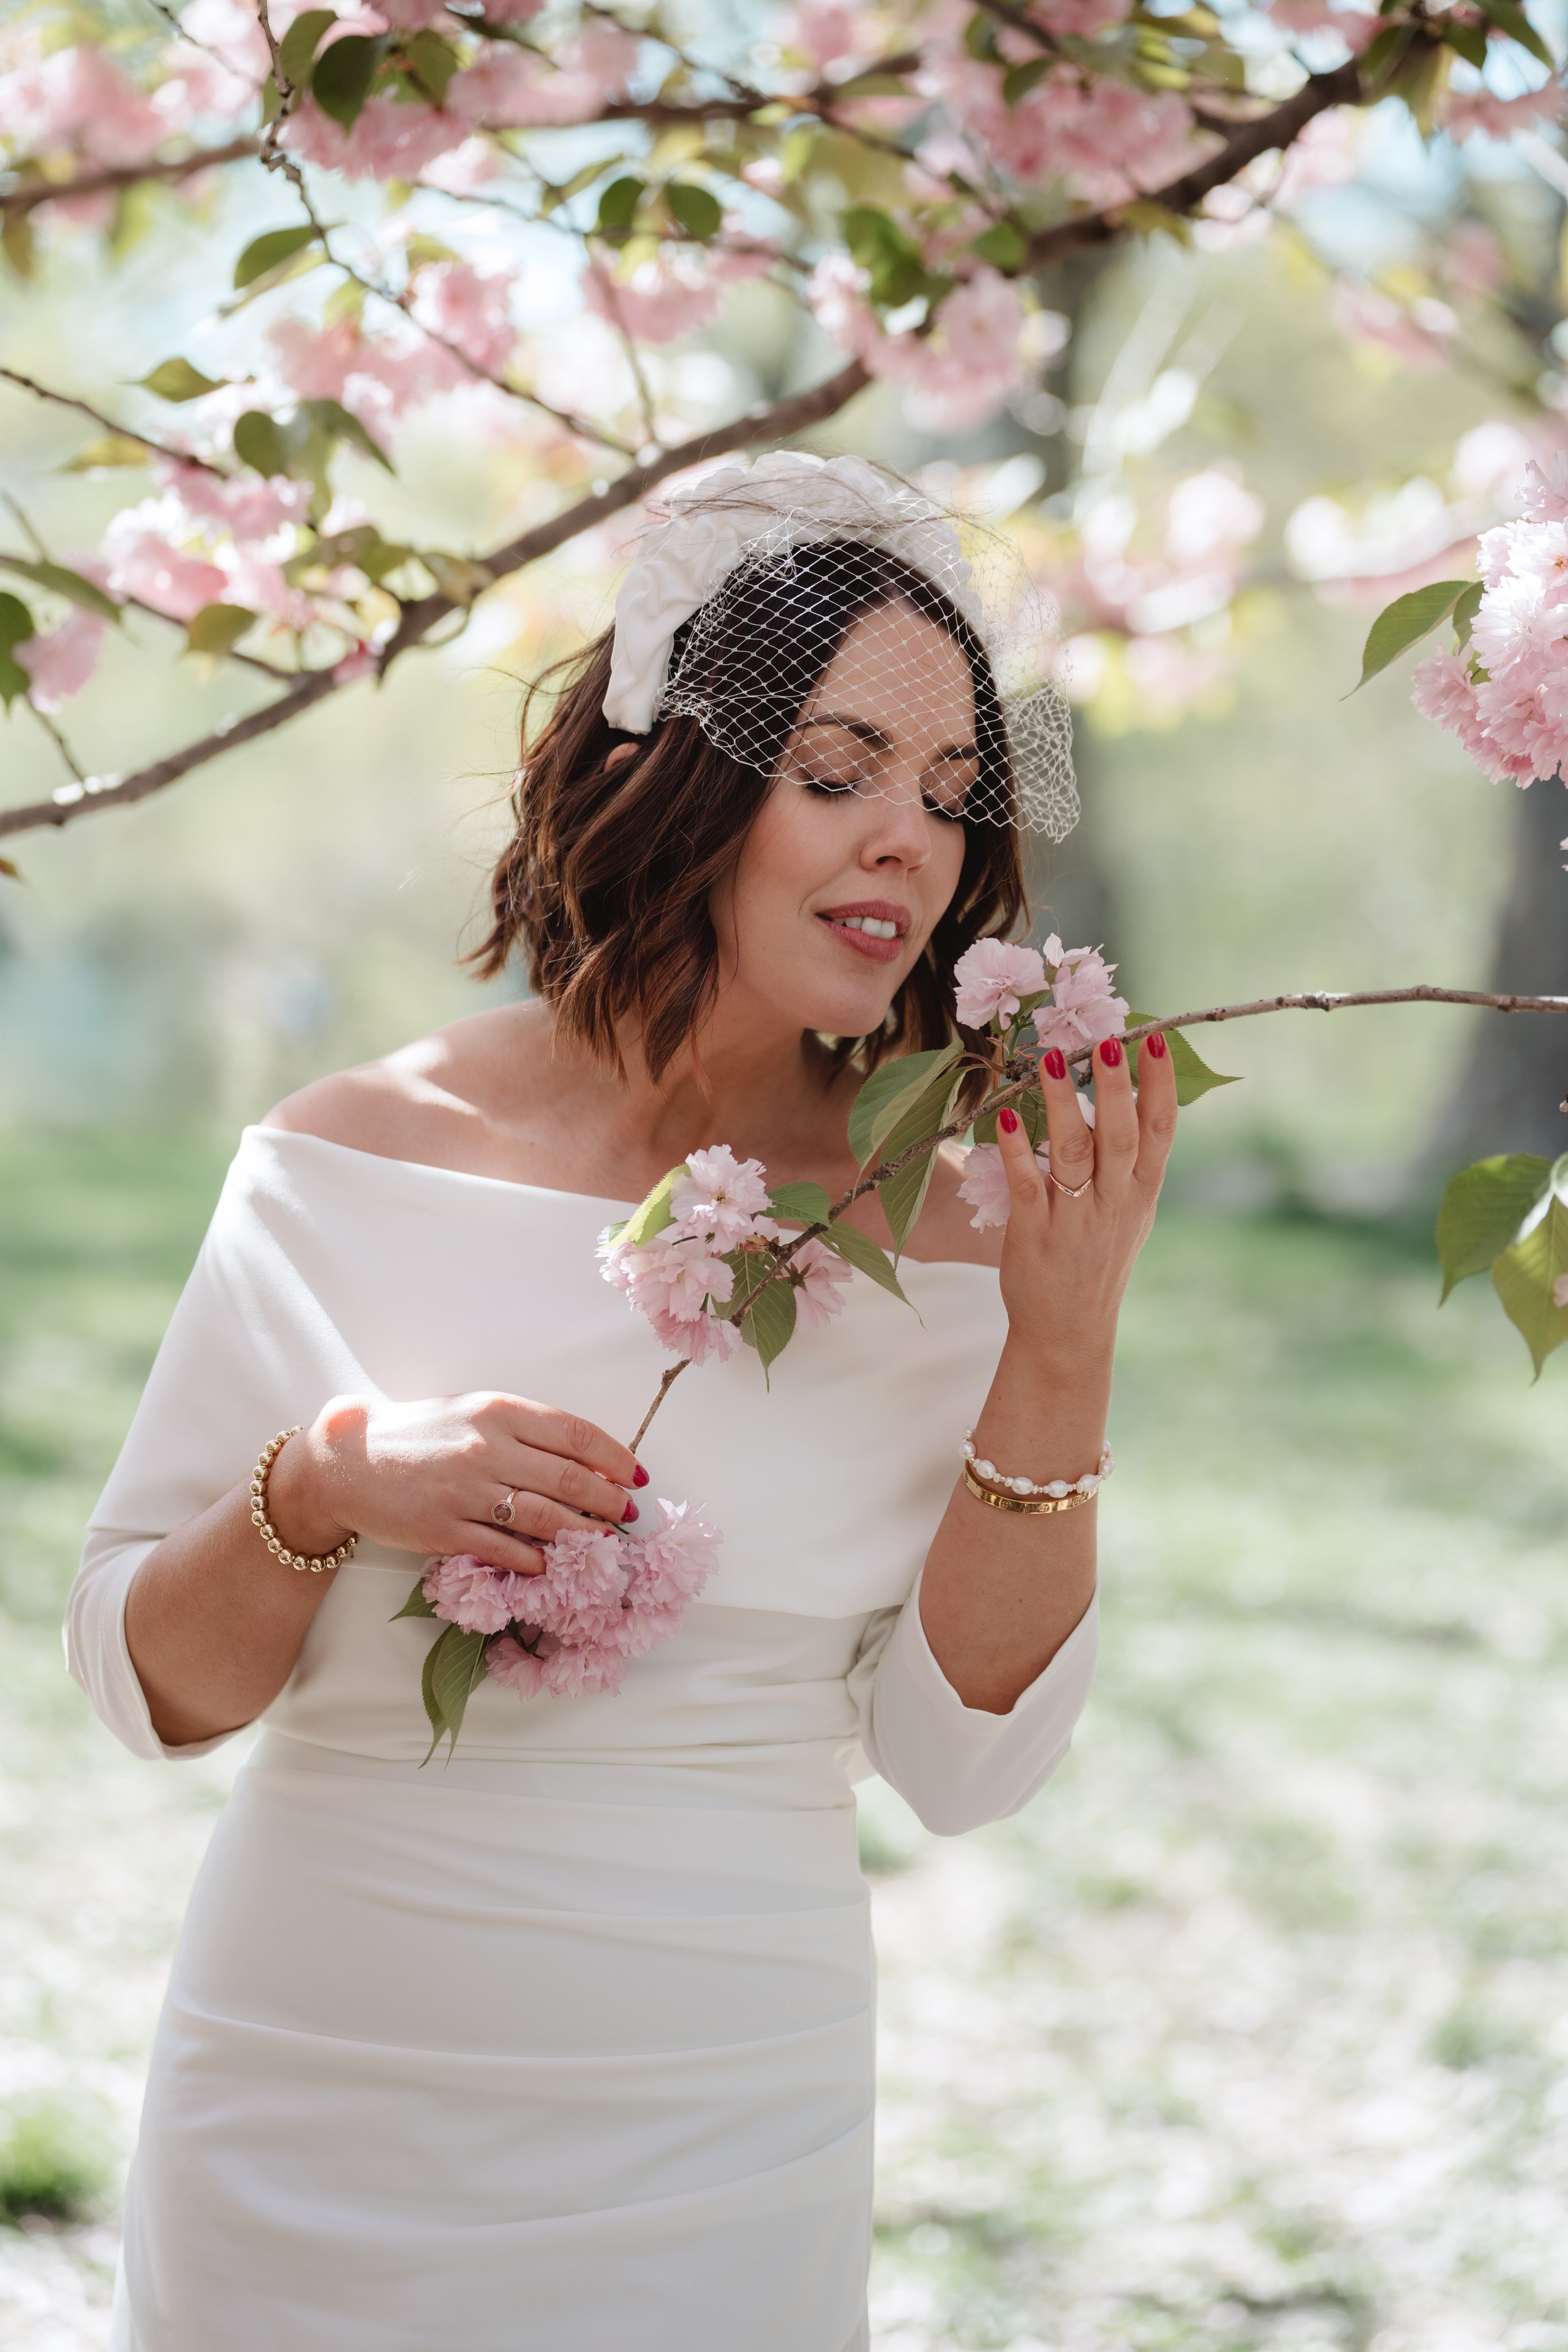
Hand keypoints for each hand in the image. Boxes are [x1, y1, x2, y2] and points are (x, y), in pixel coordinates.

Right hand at [267, 1392, 644, 1575]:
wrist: (349, 1459)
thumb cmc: (422, 1433)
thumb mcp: (474, 1413)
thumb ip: (524, 1431)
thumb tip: (584, 1459)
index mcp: (498, 1411)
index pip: (575, 1434)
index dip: (615, 1456)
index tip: (636, 1474)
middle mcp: (486, 1449)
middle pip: (568, 1478)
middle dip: (608, 1500)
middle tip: (628, 1513)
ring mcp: (465, 1492)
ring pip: (543, 1517)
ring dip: (582, 1533)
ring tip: (604, 1541)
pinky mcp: (444, 1530)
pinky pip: (504, 1549)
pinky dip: (536, 1559)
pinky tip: (553, 1563)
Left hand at [993, 1033, 1176, 1367]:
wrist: (1069, 1332)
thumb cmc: (1098, 1261)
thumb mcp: (1131, 1213)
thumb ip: (1134, 1163)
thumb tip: (1135, 1097)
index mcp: (1141, 1193)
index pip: (1160, 1131)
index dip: (1160, 1085)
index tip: (1154, 1040)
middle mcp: (1113, 1203)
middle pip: (1121, 1137)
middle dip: (1117, 1088)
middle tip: (1109, 1042)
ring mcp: (1073, 1219)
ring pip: (1073, 1154)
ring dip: (1064, 1103)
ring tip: (1051, 1058)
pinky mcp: (1033, 1234)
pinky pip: (1026, 1185)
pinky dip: (1016, 1149)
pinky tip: (1006, 1115)